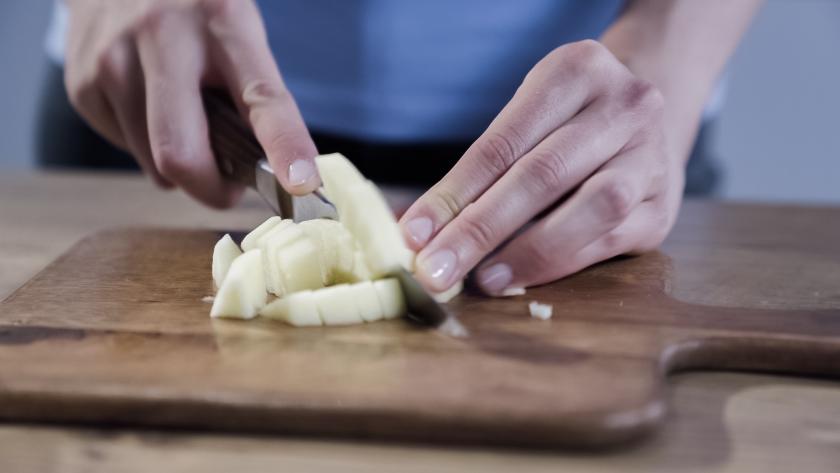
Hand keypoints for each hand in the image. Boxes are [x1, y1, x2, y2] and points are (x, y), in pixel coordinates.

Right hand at [64, 0, 318, 207]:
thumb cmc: (195, 14)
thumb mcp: (237, 33)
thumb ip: (255, 95)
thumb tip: (275, 172)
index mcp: (224, 22)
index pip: (262, 97)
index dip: (285, 145)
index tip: (302, 183)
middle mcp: (163, 37)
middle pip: (182, 155)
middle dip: (212, 190)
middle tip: (228, 188)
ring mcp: (113, 60)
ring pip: (154, 164)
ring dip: (178, 166)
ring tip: (184, 122)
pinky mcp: (82, 84)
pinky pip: (127, 150)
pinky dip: (145, 144)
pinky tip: (148, 106)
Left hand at [400, 40, 683, 294]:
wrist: (644, 122)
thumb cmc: (566, 125)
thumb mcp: (527, 120)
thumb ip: (479, 171)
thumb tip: (419, 229)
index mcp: (577, 70)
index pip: (504, 142)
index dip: (455, 193)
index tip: (415, 233)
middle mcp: (625, 106)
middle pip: (542, 175)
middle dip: (480, 230)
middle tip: (436, 269)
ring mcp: (651, 155)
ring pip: (591, 208)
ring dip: (527, 252)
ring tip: (481, 279)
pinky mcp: (662, 206)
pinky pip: (610, 240)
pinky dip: (559, 263)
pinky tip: (520, 276)